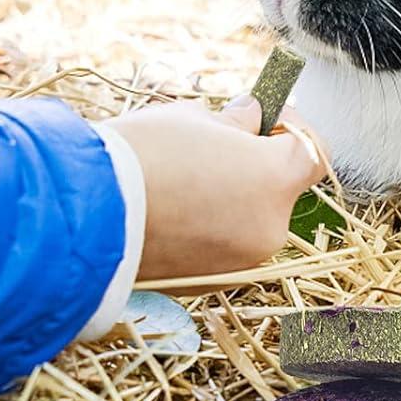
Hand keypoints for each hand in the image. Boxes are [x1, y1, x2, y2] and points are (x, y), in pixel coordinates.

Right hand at [108, 97, 328, 281]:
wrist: (88, 216)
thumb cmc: (143, 156)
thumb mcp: (193, 118)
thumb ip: (234, 122)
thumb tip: (250, 118)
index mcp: (274, 181)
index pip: (312, 152)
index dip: (291, 129)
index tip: (261, 117)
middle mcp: (269, 229)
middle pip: (277, 188)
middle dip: (253, 164)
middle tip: (212, 145)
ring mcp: (240, 262)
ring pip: (247, 219)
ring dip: (228, 197)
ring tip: (179, 177)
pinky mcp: (207, 283)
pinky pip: (220, 245)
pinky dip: (205, 226)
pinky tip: (167, 209)